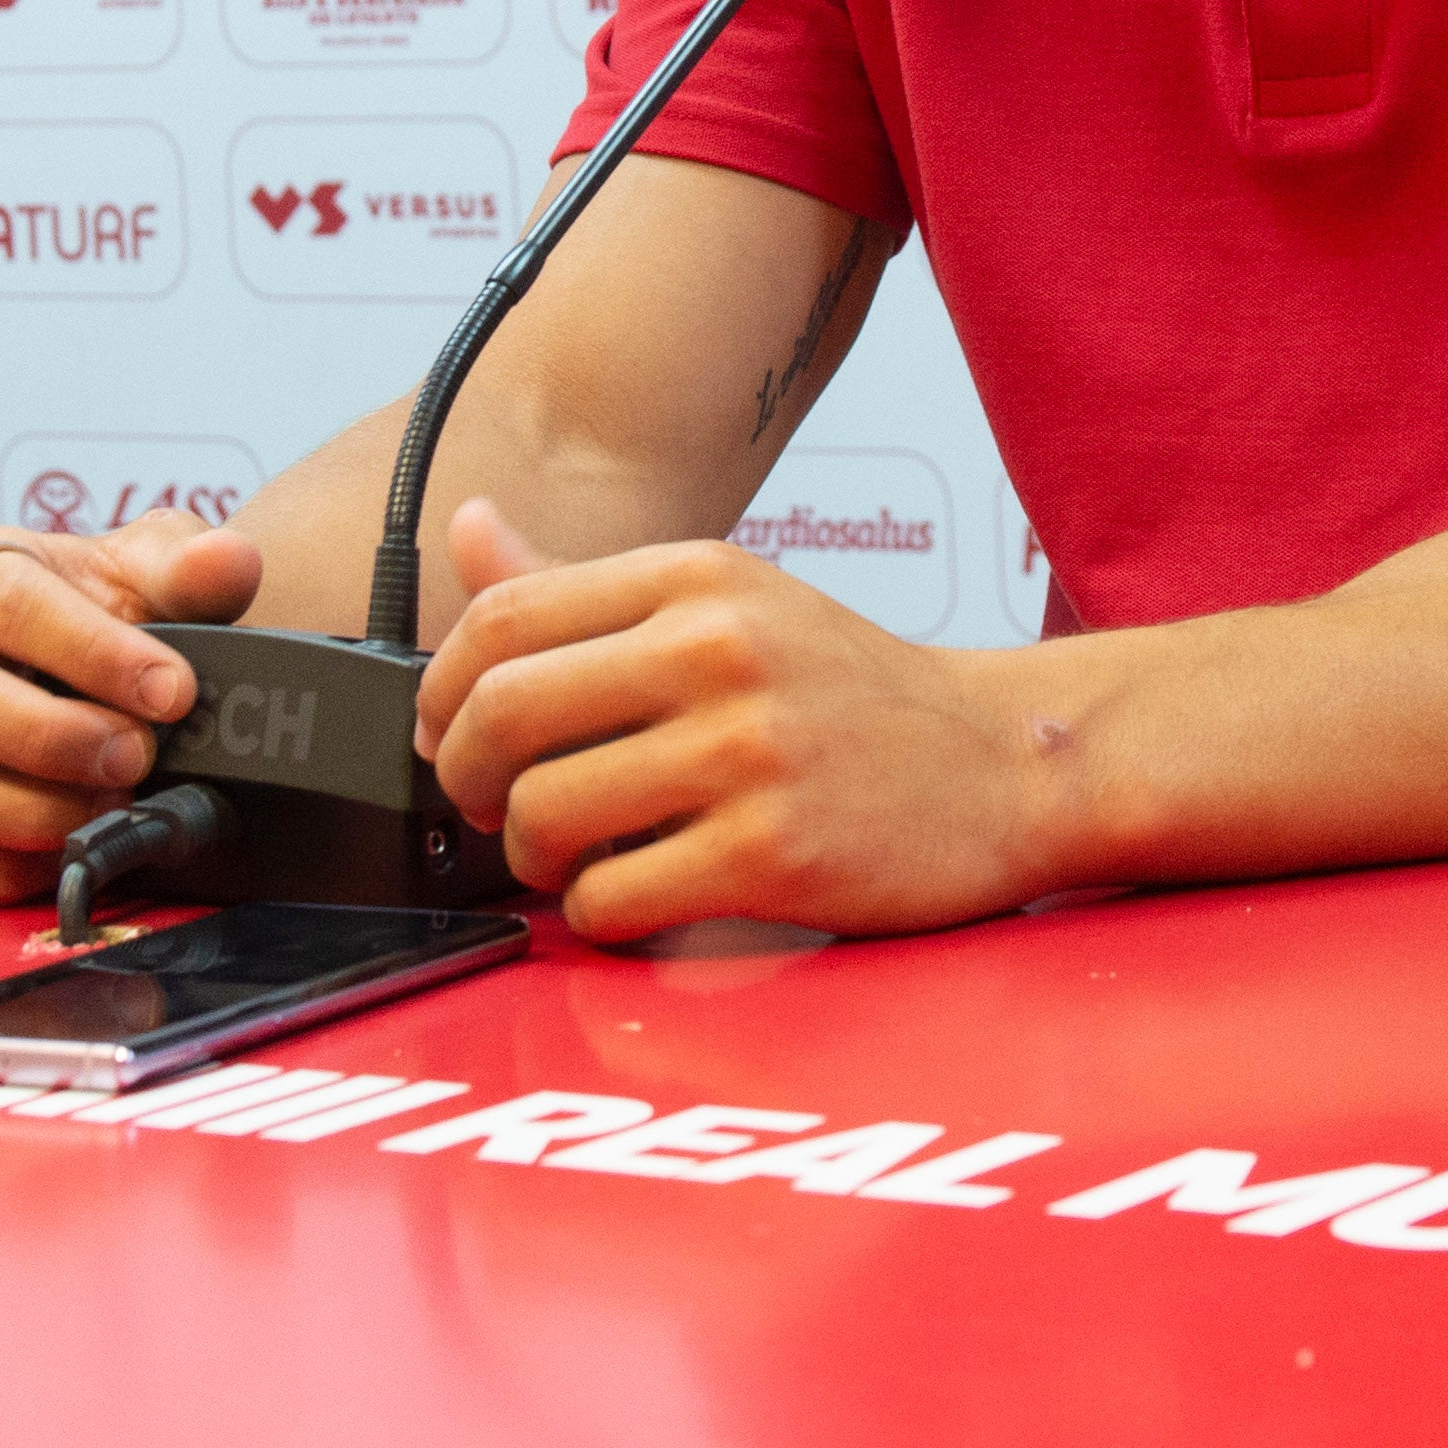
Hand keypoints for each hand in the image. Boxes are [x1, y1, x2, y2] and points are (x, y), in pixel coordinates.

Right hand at [0, 513, 264, 906]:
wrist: (97, 677)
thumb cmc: (112, 616)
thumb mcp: (157, 575)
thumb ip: (193, 565)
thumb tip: (225, 562)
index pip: (7, 600)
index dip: (92, 651)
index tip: (172, 692)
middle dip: (49, 737)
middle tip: (136, 757)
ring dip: (27, 812)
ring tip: (110, 804)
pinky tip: (66, 853)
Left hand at [413, 498, 1053, 942]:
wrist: (1006, 763)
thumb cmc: (850, 692)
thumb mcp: (730, 603)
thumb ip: (586, 587)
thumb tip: (467, 532)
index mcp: (696, 577)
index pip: (501, 615)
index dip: (441, 692)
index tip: (448, 736)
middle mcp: (719, 649)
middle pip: (503, 712)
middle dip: (467, 779)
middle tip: (491, 809)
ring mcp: (749, 751)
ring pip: (546, 813)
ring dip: (530, 859)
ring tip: (568, 861)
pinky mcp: (774, 854)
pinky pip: (612, 899)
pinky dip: (597, 915)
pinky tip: (632, 900)